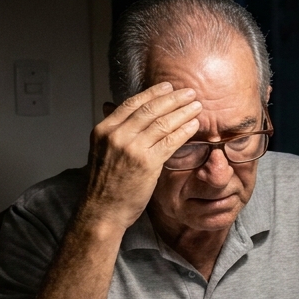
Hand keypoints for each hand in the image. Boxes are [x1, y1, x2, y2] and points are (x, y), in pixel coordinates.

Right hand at [79, 83, 202, 230]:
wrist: (103, 211)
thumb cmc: (105, 184)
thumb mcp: (102, 151)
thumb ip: (113, 131)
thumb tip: (115, 109)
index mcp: (103, 130)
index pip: (131, 104)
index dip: (152, 93)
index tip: (167, 87)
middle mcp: (116, 135)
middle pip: (150, 110)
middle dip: (173, 99)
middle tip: (189, 92)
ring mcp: (131, 148)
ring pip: (162, 123)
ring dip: (183, 112)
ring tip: (197, 106)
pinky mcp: (147, 163)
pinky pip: (170, 141)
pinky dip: (184, 131)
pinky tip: (194, 125)